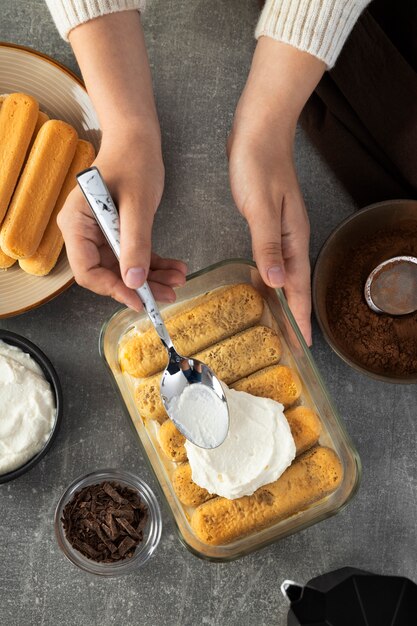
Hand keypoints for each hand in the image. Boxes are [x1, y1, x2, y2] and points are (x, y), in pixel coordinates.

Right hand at [58, 130, 186, 309]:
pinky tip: (174, 267)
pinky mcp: (115, 232)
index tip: (140, 298)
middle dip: (139, 286)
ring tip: (177, 280)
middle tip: (168, 294)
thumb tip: (134, 281)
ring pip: (123, 268)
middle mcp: (83, 231)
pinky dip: (153, 264)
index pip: (87, 271)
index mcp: (76, 224)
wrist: (136, 139)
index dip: (113, 289)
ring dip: (151, 277)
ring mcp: (99, 233)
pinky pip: (133, 256)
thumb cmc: (132, 161)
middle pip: (107, 273)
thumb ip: (135, 244)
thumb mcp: (137, 205)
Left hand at [228, 121, 310, 343]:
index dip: (300, 316)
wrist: (259, 130)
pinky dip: (269, 276)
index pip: (298, 286)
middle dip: (294, 314)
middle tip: (291, 340)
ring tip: (278, 322)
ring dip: (282, 297)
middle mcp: (291, 238)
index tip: (303, 342)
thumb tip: (277, 282)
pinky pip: (272, 258)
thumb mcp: (261, 208)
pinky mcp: (269, 222)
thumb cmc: (259, 165)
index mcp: (293, 238)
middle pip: (294, 284)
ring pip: (284, 273)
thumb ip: (268, 246)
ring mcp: (281, 230)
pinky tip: (262, 284)